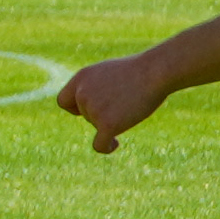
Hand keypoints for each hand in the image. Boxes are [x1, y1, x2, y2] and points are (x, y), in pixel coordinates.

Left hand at [55, 52, 172, 152]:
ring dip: (112, 122)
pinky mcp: (107, 124)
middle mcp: (82, 93)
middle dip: (102, 113)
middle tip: (123, 102)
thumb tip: (95, 108)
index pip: (64, 101)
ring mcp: (93, 109)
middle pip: (85, 115)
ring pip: (97, 126)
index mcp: (81, 78)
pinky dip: (106, 147)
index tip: (91, 109)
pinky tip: (115, 144)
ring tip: (131, 107)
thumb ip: (96, 88)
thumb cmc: (139, 71)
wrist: (155, 71)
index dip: (76, 107)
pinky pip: (99, 145)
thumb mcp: (110, 73)